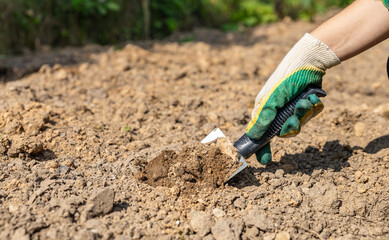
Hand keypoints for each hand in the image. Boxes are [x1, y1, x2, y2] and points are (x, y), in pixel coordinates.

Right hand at [246, 33, 339, 163]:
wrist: (308, 62)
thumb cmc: (285, 80)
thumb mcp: (271, 100)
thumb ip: (263, 119)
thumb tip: (253, 137)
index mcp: (264, 110)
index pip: (260, 133)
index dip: (262, 147)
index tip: (264, 161)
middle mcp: (278, 111)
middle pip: (284, 132)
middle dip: (291, 126)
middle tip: (294, 119)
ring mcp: (293, 108)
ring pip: (300, 125)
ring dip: (304, 114)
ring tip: (304, 101)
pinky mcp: (307, 104)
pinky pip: (311, 116)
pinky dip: (313, 108)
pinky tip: (311, 98)